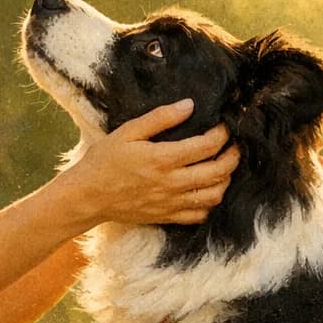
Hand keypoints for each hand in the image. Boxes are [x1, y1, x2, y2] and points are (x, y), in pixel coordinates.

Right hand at [58, 99, 240, 226]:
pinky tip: (207, 190)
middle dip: (233, 157)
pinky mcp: (167, 216)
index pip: (206, 146)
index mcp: (162, 159)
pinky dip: (210, 203)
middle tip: (234, 146)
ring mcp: (171, 203)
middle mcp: (171, 183)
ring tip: (224, 167)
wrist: (87, 196)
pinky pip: (199, 215)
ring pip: (213, 196)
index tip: (223, 126)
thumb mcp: (127, 132)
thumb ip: (160, 118)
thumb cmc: (104, 161)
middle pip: (217, 172)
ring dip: (225, 180)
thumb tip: (189, 105)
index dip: (222, 134)